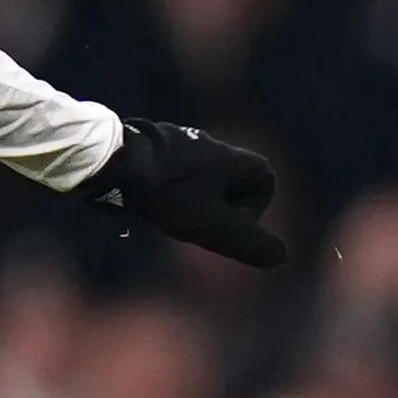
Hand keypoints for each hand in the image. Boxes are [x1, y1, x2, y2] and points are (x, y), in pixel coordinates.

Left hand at [82, 117, 283, 267]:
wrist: (117, 161)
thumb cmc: (168, 194)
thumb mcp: (212, 225)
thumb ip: (247, 242)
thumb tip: (281, 256)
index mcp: (232, 159)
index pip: (264, 179)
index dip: (256, 207)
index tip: (229, 223)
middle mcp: (211, 145)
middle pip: (232, 179)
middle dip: (221, 206)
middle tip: (196, 223)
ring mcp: (181, 141)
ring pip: (201, 176)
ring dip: (192, 198)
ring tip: (170, 212)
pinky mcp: (153, 144)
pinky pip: (172, 169)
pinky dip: (168, 187)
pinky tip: (147, 199)